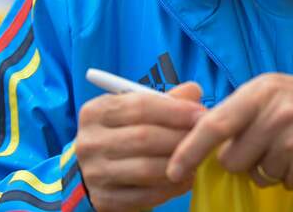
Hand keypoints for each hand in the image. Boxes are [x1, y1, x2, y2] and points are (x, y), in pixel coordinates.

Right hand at [76, 82, 205, 210]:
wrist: (97, 170)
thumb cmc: (125, 133)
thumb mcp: (137, 110)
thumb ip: (165, 100)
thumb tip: (194, 92)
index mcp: (96, 111)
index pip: (140, 106)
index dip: (175, 110)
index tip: (201, 114)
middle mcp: (89, 142)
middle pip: (144, 137)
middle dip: (180, 137)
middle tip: (203, 138)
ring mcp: (94, 173)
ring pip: (146, 169)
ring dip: (178, 164)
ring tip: (197, 159)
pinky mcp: (103, 199)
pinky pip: (145, 195)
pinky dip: (171, 187)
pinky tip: (186, 179)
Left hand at [167, 73, 292, 192]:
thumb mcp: (268, 91)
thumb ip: (235, 111)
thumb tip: (197, 139)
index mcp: (261, 92)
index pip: (215, 125)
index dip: (190, 150)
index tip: (174, 170)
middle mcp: (277, 115)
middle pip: (232, 159)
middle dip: (240, 159)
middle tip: (262, 143)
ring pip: (257, 175)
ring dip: (267, 169)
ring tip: (287, 148)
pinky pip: (283, 184)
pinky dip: (289, 176)